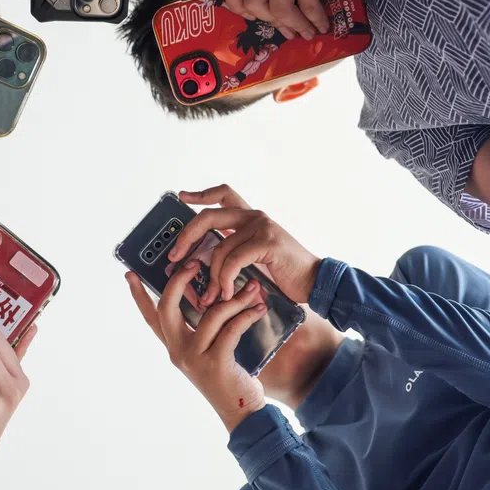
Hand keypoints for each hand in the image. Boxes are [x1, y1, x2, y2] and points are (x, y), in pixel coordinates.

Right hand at [127, 264, 266, 431]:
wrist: (243, 412)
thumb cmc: (228, 377)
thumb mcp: (208, 351)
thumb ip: (203, 329)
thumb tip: (211, 297)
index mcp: (174, 346)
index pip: (150, 317)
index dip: (139, 295)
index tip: (129, 274)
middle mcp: (178, 352)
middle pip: (167, 308)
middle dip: (178, 281)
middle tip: (194, 264)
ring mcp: (194, 358)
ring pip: (210, 314)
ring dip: (234, 298)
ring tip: (253, 287)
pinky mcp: (215, 363)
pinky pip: (230, 329)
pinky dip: (246, 315)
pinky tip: (259, 308)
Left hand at [169, 185, 321, 305]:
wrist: (314, 281)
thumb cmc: (284, 273)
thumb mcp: (256, 256)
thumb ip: (235, 249)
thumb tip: (204, 259)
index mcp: (250, 217)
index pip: (224, 194)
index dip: (201, 194)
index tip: (182, 196)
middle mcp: (254, 216)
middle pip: (209, 216)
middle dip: (187, 237)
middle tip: (175, 256)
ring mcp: (261, 227)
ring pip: (220, 247)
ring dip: (211, 276)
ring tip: (210, 295)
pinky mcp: (267, 242)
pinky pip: (233, 260)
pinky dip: (225, 279)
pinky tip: (226, 293)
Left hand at [221, 0, 365, 39]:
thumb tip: (278, 23)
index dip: (238, 6)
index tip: (256, 17)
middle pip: (254, 4)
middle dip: (273, 22)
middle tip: (291, 30)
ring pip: (279, 8)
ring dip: (297, 26)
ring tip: (309, 32)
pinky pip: (307, 5)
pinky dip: (316, 19)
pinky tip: (323, 24)